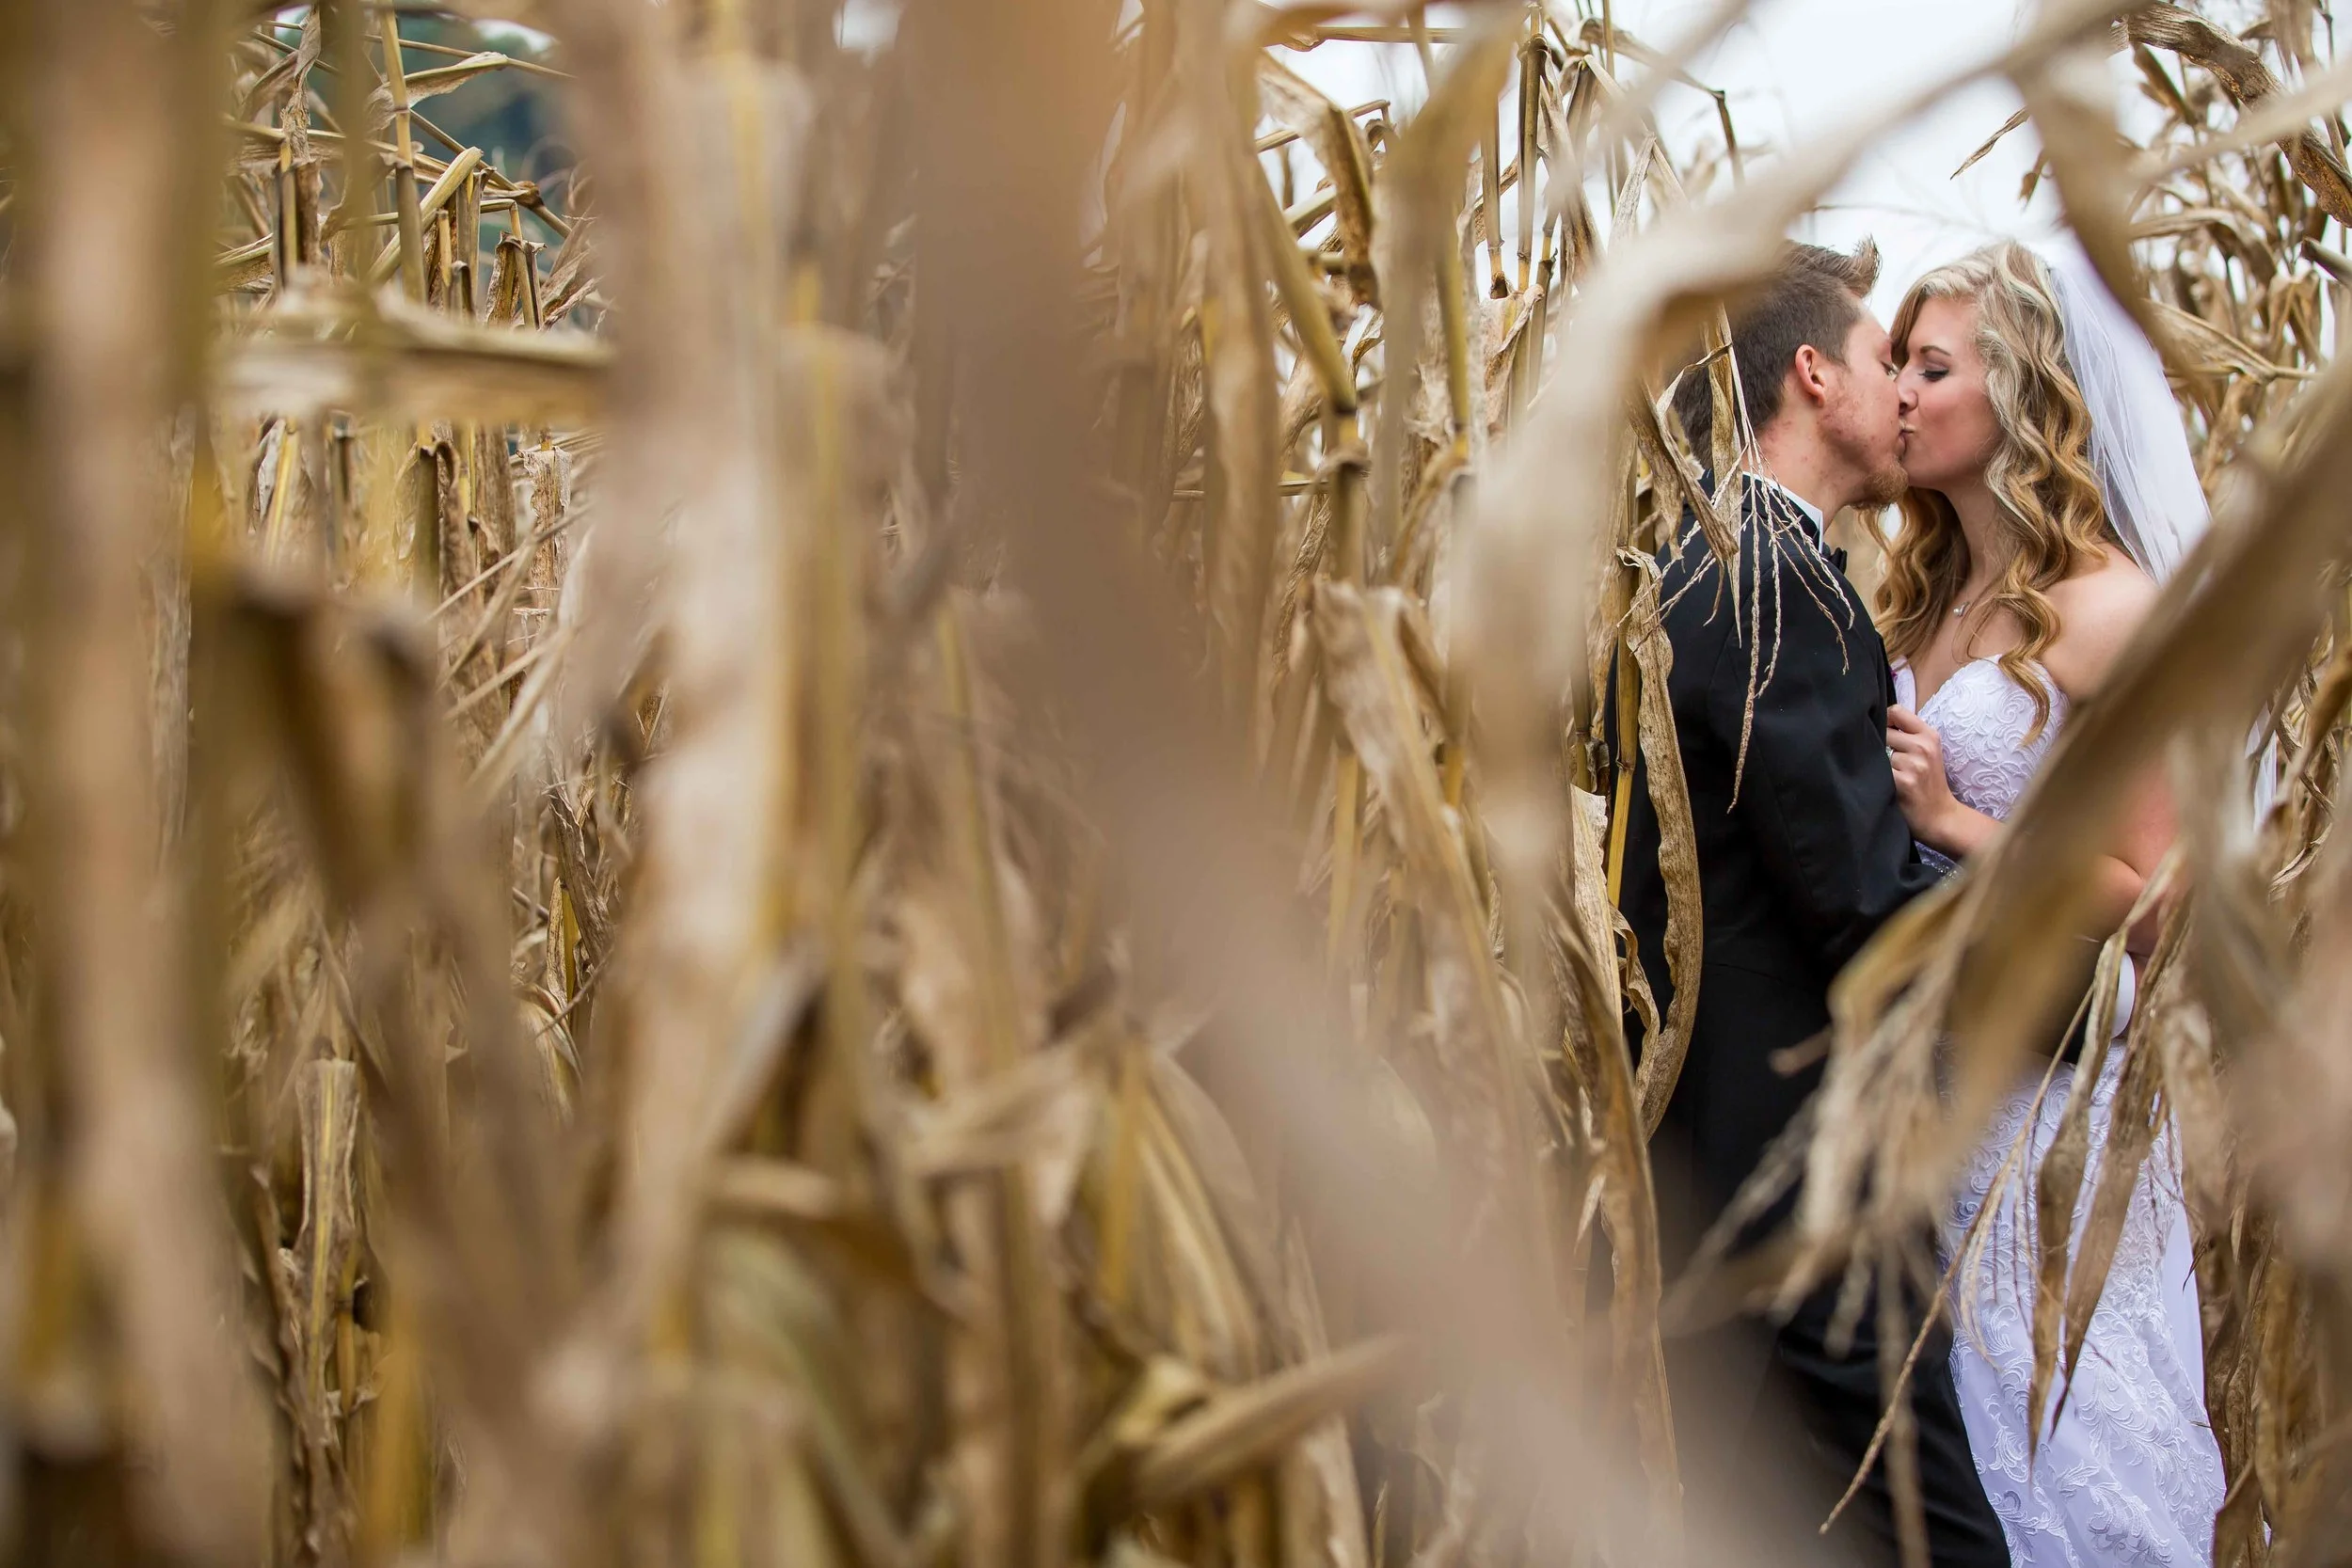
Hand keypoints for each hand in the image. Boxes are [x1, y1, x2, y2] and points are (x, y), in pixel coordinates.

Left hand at [1886, 705, 1959, 847]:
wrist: (1940, 816)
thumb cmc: (1928, 783)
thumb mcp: (1927, 752)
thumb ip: (1908, 734)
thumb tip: (1875, 718)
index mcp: (1929, 735)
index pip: (1896, 710)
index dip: (1883, 720)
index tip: (1883, 734)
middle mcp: (1923, 746)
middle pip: (1883, 732)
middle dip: (1880, 746)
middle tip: (1889, 763)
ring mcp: (1914, 764)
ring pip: (1878, 753)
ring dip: (1879, 765)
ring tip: (1893, 777)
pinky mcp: (1903, 781)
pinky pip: (1878, 771)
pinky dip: (1878, 778)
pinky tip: (1889, 787)